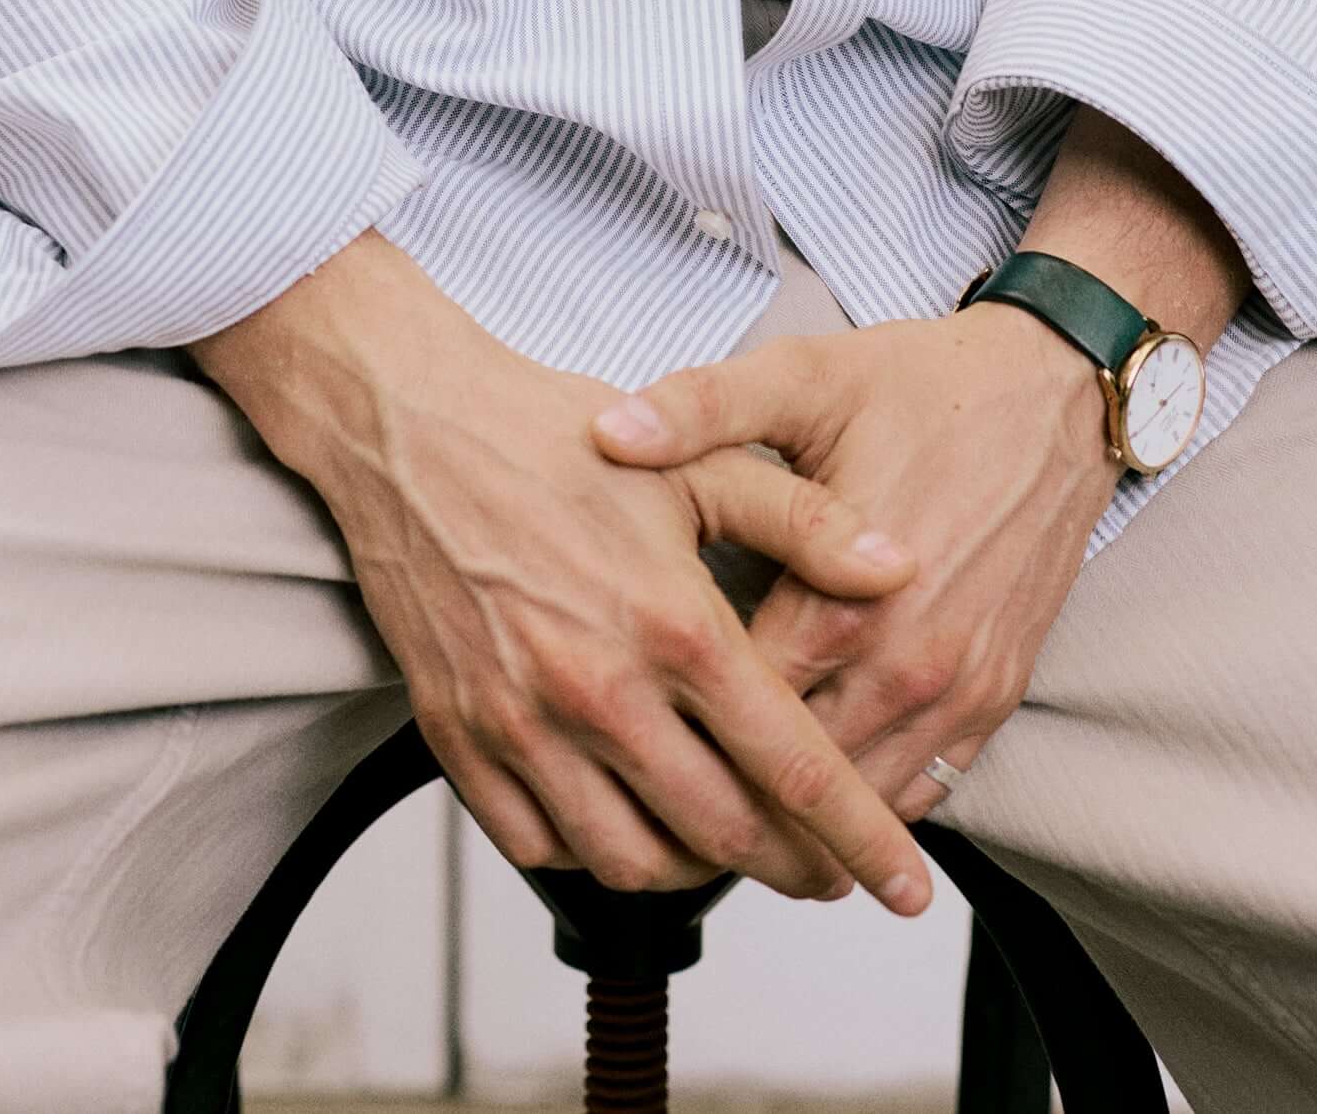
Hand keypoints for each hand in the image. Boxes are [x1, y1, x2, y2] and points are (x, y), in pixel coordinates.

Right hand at [192, 230, 932, 908]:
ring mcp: (524, 727)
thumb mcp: (698, 460)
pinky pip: (539, 847)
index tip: (906, 889)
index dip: (862, 839)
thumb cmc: (553, 436)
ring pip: (631, 862)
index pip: (795, 768)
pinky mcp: (461, 741)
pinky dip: (593, 852)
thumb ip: (807, 523)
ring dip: (693, 870)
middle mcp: (602, 692)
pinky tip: (624, 814)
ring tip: (725, 841)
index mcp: (675, 624)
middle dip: (792, 869)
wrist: (410, 426)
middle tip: (824, 870)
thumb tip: (898, 570)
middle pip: (723, 836)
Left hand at [590, 305, 1122, 818]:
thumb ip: (701, 408)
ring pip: (862, 801)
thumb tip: (610, 435)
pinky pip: (926, 790)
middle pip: (798, 778)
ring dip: (801, 818)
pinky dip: (871, 801)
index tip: (619, 736)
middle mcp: (906, 663)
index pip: (738, 709)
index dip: (673, 728)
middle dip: (727, 791)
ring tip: (727, 821)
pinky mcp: (997, 696)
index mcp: (845, 596)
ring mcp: (959, 690)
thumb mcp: (805, 375)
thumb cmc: (927, 384)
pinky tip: (819, 799)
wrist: (1056, 392)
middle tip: (656, 803)